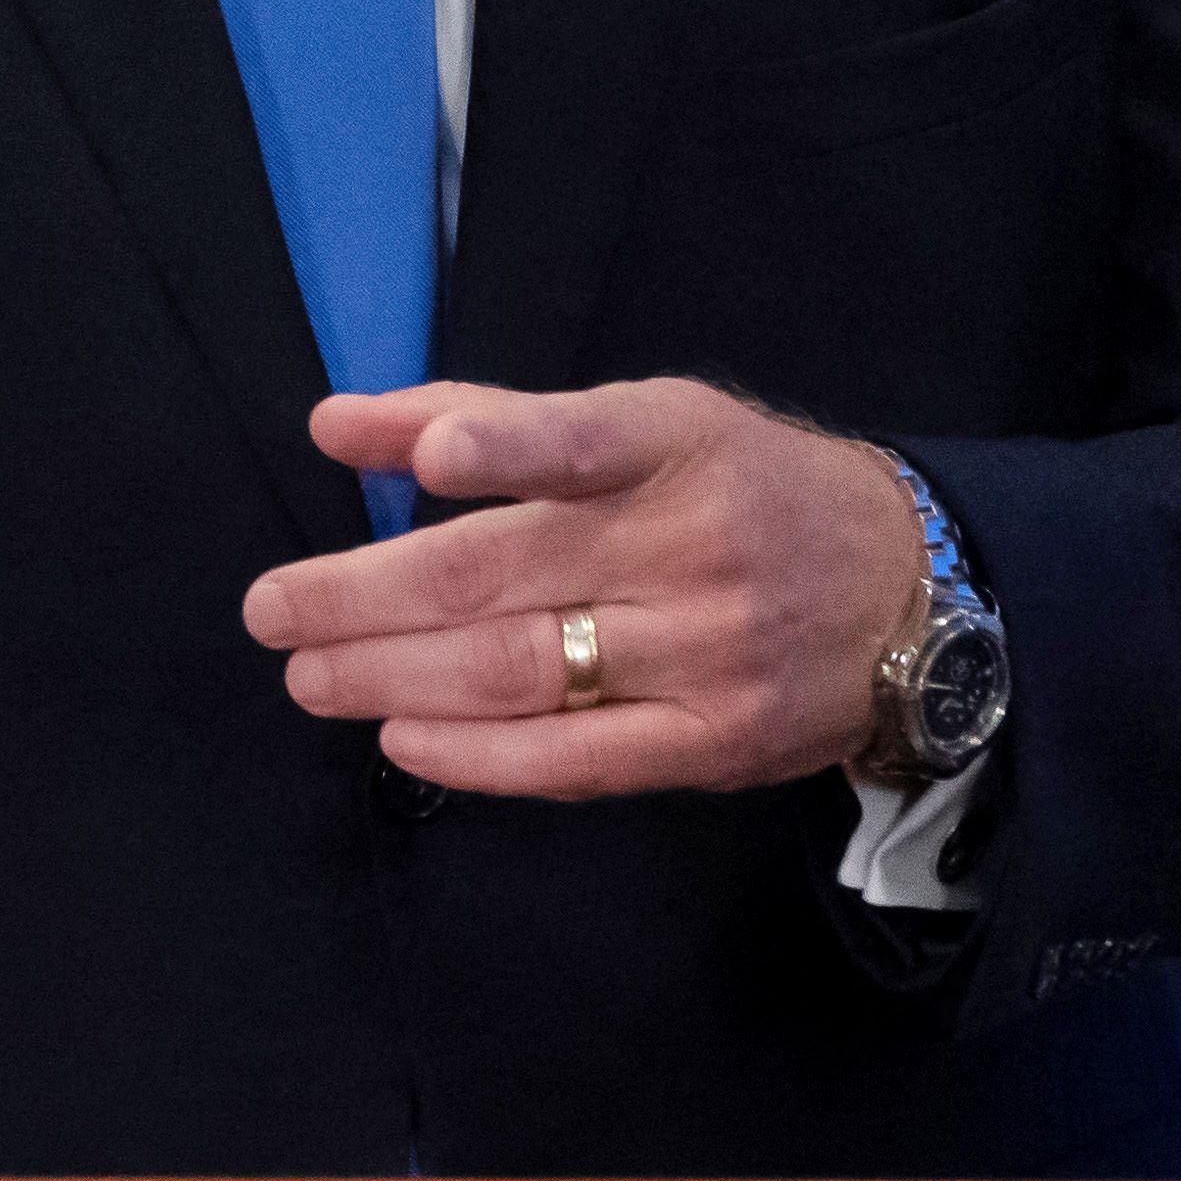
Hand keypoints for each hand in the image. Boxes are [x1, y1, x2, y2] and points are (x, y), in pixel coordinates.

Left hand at [241, 381, 929, 801]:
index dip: (503, 448)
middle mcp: (694, 544)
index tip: (424, 456)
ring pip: (526, 671)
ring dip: (396, 678)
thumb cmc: (742, 490)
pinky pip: (579, 759)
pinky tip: (403, 738)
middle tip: (274, 611)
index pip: (584, 441)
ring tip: (309, 673)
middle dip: (369, 596)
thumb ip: (490, 421)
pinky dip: (479, 755)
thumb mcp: (645, 421)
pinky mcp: (716, 740)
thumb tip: (337, 425)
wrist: (907, 591)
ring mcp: (708, 651)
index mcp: (676, 446)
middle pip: (507, 574)